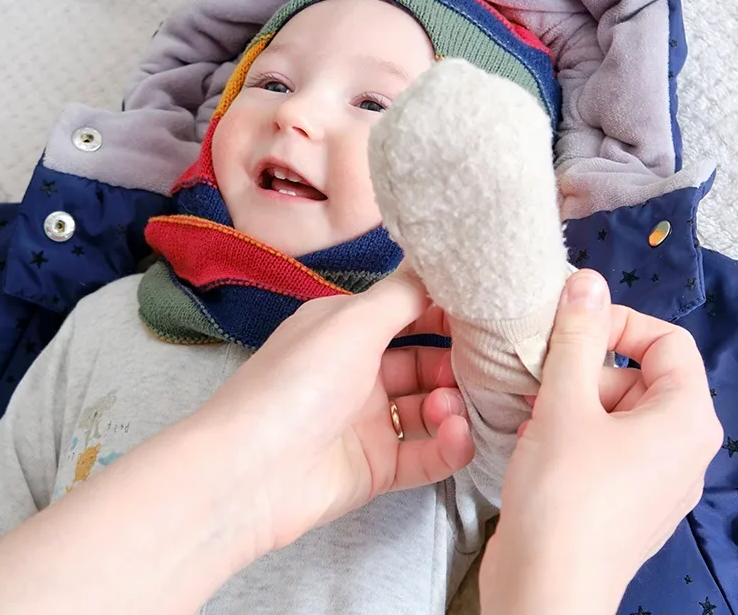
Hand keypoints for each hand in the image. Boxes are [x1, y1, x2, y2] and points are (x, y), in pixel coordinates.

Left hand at [198, 269, 475, 553]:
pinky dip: (449, 445)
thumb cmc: (295, 383)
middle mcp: (357, 372)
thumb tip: (437, 267)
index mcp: (345, 330)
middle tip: (485, 366)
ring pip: (431, 409)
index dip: (445, 312)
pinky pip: (428, 454)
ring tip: (450, 406)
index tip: (486, 314)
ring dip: (453, 405)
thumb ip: (403, 294)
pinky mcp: (377, 468)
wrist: (251, 470)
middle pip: (426, 362)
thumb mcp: (352, 322)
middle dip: (457, 363)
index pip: (407, 312)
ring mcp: (367, 422)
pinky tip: (456, 434)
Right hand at [481, 269, 722, 612]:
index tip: (572, 329)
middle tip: (543, 379)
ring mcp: (657, 482)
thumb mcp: (566, 404)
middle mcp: (684, 450)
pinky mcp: (627, 505)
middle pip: (640, 377)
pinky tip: (536, 446)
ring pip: (618, 414)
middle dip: (587, 368)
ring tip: (533, 415)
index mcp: (688, 420)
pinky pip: (607, 450)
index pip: (669, 341)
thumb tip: (587, 282)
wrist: (549, 590)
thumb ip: (577, 338)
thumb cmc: (565, 499)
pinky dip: (573, 437)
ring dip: (572, 402)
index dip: (620, 324)